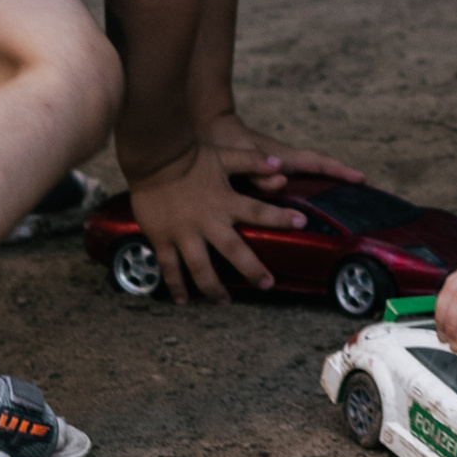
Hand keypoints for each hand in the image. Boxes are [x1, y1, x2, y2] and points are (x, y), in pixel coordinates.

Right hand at [124, 142, 310, 304]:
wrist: (154, 157)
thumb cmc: (189, 155)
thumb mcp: (224, 155)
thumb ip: (252, 161)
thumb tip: (280, 163)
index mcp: (225, 201)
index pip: (259, 212)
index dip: (281, 218)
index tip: (302, 223)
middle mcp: (207, 221)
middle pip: (234, 251)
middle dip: (252, 270)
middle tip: (267, 284)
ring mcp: (184, 233)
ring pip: (200, 269)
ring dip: (213, 288)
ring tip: (223, 301)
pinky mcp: (162, 239)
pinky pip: (170, 268)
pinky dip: (176, 286)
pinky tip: (182, 300)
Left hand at [200, 112, 365, 188]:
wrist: (211, 126)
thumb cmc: (222, 143)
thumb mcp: (236, 159)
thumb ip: (256, 172)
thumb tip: (283, 179)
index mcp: (280, 156)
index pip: (315, 163)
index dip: (337, 171)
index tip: (360, 177)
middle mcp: (284, 158)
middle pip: (319, 163)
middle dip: (341, 172)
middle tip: (364, 185)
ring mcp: (279, 160)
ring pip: (311, 167)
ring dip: (329, 176)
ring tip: (347, 192)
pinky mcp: (271, 164)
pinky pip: (298, 172)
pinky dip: (312, 178)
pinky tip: (313, 192)